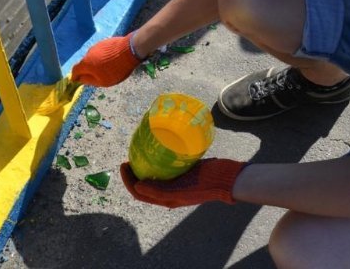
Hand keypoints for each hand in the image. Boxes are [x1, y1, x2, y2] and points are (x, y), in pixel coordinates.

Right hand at [71, 33, 141, 86]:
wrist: (130, 50)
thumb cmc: (116, 69)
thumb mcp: (102, 81)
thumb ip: (89, 81)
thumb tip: (80, 80)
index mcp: (86, 63)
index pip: (75, 70)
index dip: (75, 76)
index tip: (76, 80)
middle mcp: (89, 52)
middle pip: (84, 63)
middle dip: (87, 70)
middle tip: (94, 76)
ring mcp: (97, 45)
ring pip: (93, 56)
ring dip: (96, 62)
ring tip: (106, 68)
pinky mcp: (106, 41)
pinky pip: (101, 51)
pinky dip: (103, 57)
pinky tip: (111, 60)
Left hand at [120, 159, 247, 207]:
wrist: (225, 178)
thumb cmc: (203, 186)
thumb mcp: (179, 191)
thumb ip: (158, 191)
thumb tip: (137, 186)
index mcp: (167, 199)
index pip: (140, 193)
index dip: (128, 181)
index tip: (124, 165)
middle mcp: (170, 192)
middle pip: (145, 185)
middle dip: (133, 174)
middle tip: (128, 159)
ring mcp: (177, 182)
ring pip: (155, 176)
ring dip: (144, 167)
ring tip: (140, 154)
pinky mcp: (185, 172)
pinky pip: (166, 168)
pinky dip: (158, 161)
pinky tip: (158, 150)